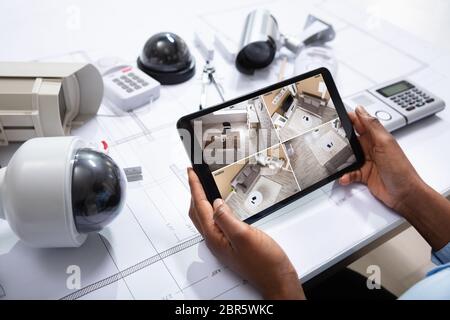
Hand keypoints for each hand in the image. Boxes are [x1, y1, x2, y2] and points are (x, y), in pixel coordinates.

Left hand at [187, 168, 304, 298]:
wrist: (277, 280)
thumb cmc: (264, 263)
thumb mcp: (244, 236)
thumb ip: (227, 218)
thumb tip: (216, 203)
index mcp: (215, 237)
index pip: (200, 206)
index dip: (195, 187)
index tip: (191, 173)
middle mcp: (215, 240)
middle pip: (197, 212)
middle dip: (194, 192)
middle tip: (194, 177)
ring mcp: (223, 243)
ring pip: (205, 217)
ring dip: (201, 200)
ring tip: (202, 187)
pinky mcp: (231, 244)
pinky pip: (216, 222)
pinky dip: (213, 209)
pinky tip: (220, 206)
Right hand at [339, 106, 423, 211]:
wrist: (404, 193)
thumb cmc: (400, 169)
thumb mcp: (385, 143)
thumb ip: (372, 126)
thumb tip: (361, 110)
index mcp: (377, 138)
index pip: (360, 123)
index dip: (349, 118)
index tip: (337, 115)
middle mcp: (371, 148)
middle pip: (351, 140)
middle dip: (340, 139)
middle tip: (329, 138)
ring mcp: (367, 162)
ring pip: (347, 157)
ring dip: (340, 160)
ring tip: (334, 160)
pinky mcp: (364, 175)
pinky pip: (349, 173)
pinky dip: (345, 175)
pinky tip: (344, 177)